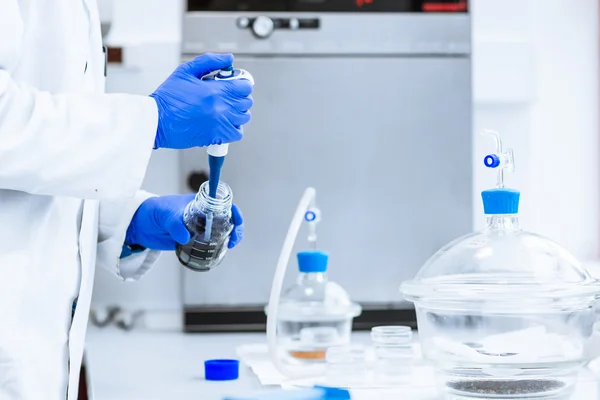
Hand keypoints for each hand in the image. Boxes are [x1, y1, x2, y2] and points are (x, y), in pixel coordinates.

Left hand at [125, 194, 244, 250]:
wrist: (141, 225)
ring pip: (220, 233)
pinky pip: (208, 245)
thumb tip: (185, 238)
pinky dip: (214, 250)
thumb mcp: (166, 214)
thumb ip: (175, 224)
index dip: (234, 211)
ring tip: (227, 248)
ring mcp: (199, 228)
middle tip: (233, 241)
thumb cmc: (155, 211)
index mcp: (200, 203)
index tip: (236, 221)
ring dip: (226, 240)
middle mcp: (203, 215)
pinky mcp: (192, 241)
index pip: (223, 204)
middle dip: (235, 228)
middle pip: (227, 219)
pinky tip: (214, 255)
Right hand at [150, 53, 253, 149]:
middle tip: (226, 94)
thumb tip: (229, 59)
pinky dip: (234, 127)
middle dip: (239, 96)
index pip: (245, 86)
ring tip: (224, 107)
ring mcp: (220, 124)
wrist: (157, 121)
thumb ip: (210, 62)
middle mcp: (221, 109)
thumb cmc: (168, 98)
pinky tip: (224, 121)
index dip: (241, 82)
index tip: (234, 82)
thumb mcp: (186, 71)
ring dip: (237, 111)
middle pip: (246, 102)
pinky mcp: (216, 137)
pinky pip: (237, 133)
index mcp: (215, 91)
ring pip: (244, 117)